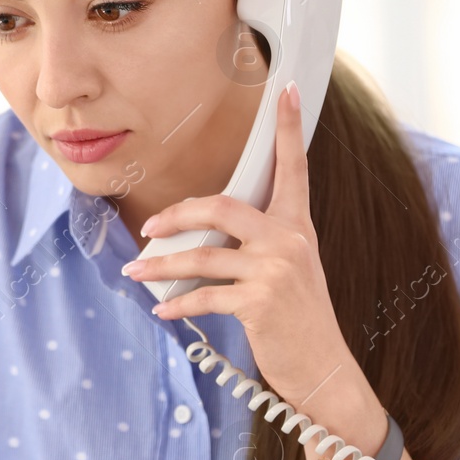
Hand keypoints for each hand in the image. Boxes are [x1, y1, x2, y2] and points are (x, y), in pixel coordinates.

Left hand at [119, 81, 382, 448]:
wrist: (323, 369)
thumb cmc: (299, 320)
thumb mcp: (288, 271)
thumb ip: (256, 244)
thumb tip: (198, 235)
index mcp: (297, 226)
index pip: (295, 167)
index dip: (290, 128)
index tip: (289, 90)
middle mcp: (289, 241)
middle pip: (223, 205)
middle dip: (178, 214)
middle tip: (148, 226)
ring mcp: (275, 270)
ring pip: (203, 255)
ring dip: (161, 266)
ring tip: (135, 273)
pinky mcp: (259, 302)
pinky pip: (204, 295)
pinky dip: (177, 303)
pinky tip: (161, 308)